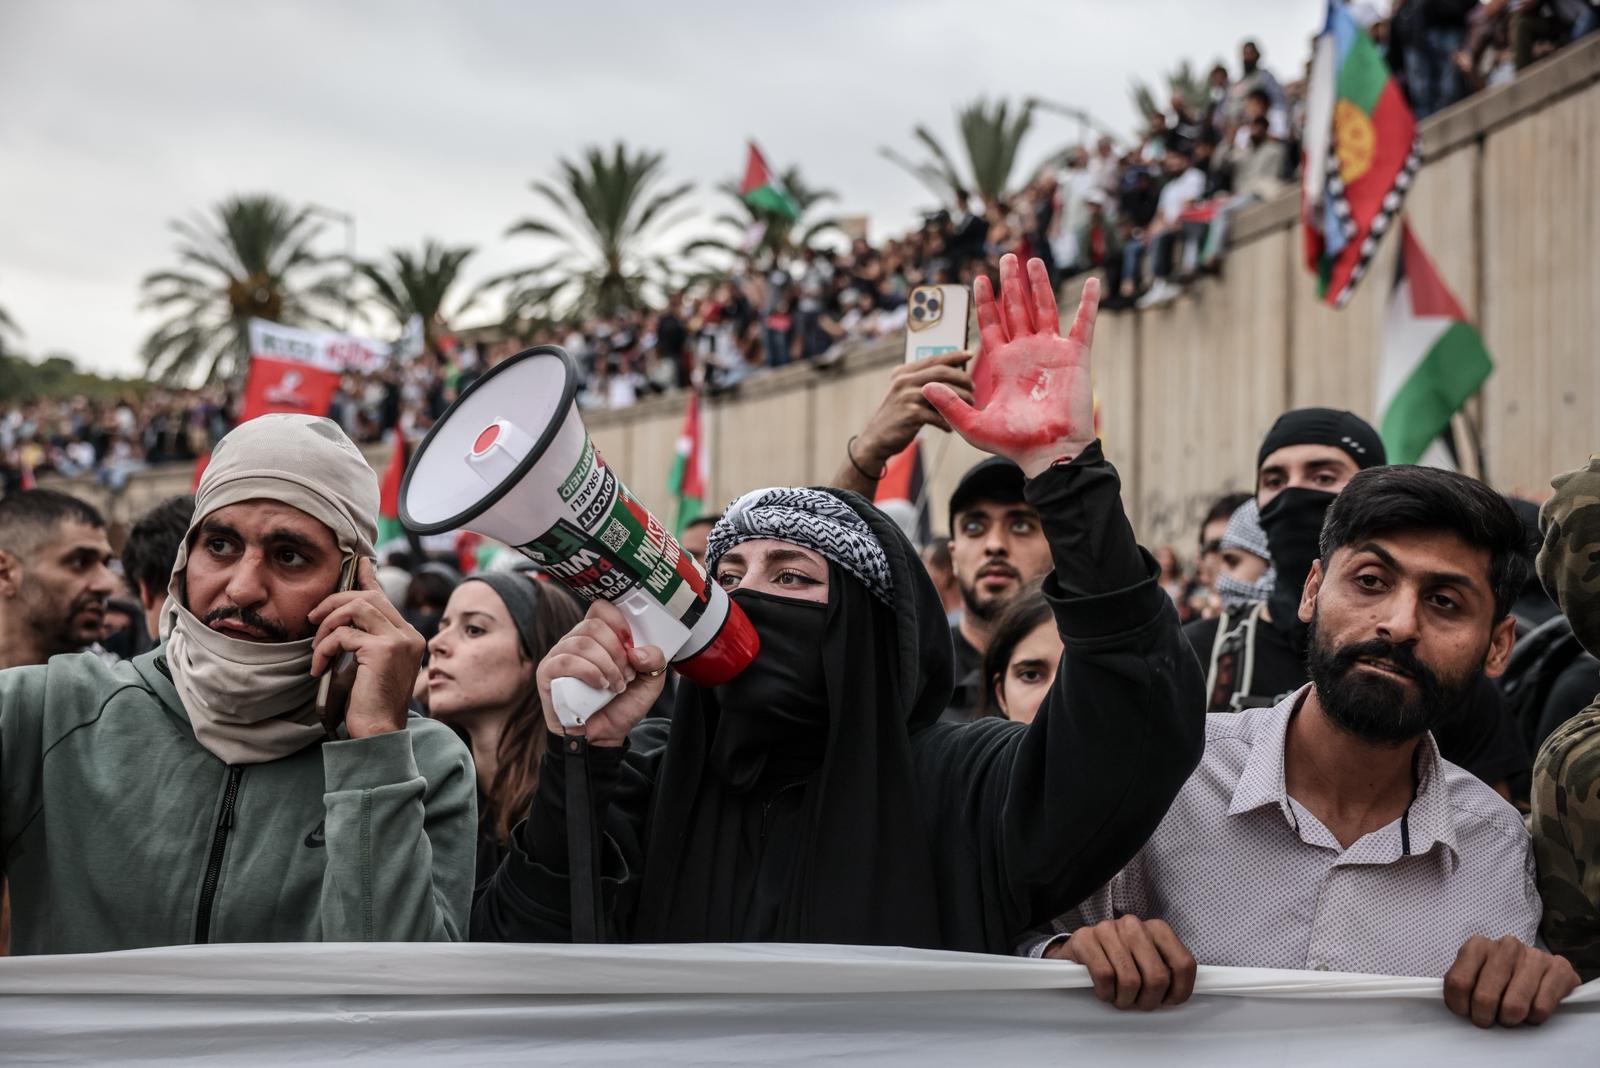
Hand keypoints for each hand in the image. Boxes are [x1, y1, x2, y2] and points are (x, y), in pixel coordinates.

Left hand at [308, 557, 426, 739]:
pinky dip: (325, 647)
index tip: (357, 563)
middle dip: (335, 601)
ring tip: (316, 645)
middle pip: (369, 596)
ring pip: (357, 607)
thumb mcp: (368, 665)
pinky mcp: (383, 650)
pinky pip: (344, 634)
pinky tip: (318, 666)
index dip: (367, 578)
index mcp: (409, 636)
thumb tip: (343, 621)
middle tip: (313, 618)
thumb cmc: (370, 703)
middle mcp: (409, 634)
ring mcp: (399, 640)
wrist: (378, 732)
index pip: (385, 597)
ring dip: (328, 623)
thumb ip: (364, 640)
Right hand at [536, 599, 667, 746]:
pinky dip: (590, 672)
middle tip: (627, 674)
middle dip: (617, 651)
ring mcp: (559, 655)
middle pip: (594, 625)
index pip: (601, 608)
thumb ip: (655, 661)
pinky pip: (566, 661)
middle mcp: (575, 640)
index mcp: (597, 636)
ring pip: (582, 643)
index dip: (619, 622)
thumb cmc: (620, 705)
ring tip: (616, 686)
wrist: (603, 737)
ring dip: (606, 666)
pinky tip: (601, 687)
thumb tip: (638, 651)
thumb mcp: (650, 681)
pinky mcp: (547, 673)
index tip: (632, 644)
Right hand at [852, 350, 974, 473]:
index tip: (970, 353)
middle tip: (973, 388)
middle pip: (941, 372)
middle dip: (962, 378)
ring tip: (968, 407)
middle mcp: (903, 381)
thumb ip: (923, 384)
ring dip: (960, 400)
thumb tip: (955, 376)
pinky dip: (947, 422)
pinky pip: (938, 415)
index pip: (933, 359)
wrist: (876, 440)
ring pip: (943, 392)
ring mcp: (906, 397)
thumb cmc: (897, 417)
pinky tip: (949, 427)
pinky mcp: (910, 414)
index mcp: (903, 373)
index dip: (954, 355)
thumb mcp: (905, 394)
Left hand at [923, 255, 1099, 477]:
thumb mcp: (973, 424)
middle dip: (1010, 284)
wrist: (1049, 453)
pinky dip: (1089, 304)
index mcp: (1003, 364)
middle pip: (1016, 309)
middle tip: (1006, 257)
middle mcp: (1026, 352)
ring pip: (1044, 308)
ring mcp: (1051, 352)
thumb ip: (950, 403)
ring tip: (1032, 260)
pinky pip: (1083, 324)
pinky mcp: (1075, 357)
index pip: (991, 324)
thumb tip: (924, 385)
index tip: (977, 279)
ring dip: (1038, 284)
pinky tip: (1092, 282)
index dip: (985, 302)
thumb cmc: (1014, 443)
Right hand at [1046, 916, 1195, 1010]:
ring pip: (1130, 980)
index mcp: (1157, 929)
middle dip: (1149, 1000)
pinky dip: (1106, 993)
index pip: (1183, 964)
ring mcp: (1108, 929)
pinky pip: (1104, 976)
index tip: (1167, 1001)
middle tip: (1139, 1003)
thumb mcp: (1148, 959)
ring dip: (1125, 1000)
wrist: (1079, 948)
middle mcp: (1134, 925)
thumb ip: (1166, 970)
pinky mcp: (1085, 939)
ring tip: (1120, 998)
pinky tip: (1105, 991)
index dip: (1179, 991)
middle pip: (1157, 977)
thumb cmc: (1118, 959)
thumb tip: (1178, 995)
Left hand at [1442, 935, 1579, 1027]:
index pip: (1458, 982)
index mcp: (1478, 945)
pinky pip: (1541, 1008)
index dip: (1460, 1006)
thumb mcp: (1475, 974)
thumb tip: (1456, 1009)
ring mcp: (1534, 956)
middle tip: (1490, 1019)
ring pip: (1514, 1006)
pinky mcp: (1559, 969)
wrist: (1541, 968)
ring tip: (1510, 1017)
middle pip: (1484, 997)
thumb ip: (1461, 985)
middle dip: (1485, 1017)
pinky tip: (1531, 1011)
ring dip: (1510, 1019)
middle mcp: (1506, 946)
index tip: (1466, 1012)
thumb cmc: (1500, 976)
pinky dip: (1534, 1018)